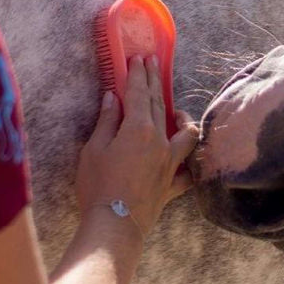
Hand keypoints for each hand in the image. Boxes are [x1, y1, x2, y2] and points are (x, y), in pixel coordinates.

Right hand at [76, 55, 199, 236]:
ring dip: (184, 120)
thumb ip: (106, 121)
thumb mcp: (93, 149)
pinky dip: (189, 164)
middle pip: (160, 105)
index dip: (139, 74)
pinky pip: (189, 172)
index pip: (140, 93)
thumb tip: (112, 97)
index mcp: (139, 129)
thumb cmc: (97, 186)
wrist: (114, 225)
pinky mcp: (172, 185)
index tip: (140, 58)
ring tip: (178, 114)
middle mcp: (160, 142)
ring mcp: (170, 164)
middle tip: (153, 64)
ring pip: (187, 135)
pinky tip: (187, 160)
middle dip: (155, 82)